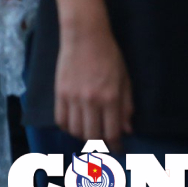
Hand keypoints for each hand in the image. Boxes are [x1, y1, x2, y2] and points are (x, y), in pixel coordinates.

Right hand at [55, 17, 133, 149]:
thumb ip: (126, 106)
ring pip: (75, 130)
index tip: (117, 150)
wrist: (84, 35)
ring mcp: (73, 97)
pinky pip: (60, 119)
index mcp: (110, 98)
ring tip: (89, 133)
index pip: (112, 133)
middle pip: (92, 136)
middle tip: (103, 143)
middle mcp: (91, 101)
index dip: (115, 147)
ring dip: (83, 136)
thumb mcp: (125, 80)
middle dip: (99, 145)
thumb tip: (127, 130)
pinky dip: (67, 127)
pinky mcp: (60, 92)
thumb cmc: (109, 55)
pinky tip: (74, 125)